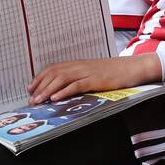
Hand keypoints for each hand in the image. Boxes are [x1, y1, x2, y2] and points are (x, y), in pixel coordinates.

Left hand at [28, 54, 161, 102]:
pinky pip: (76, 85)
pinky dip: (64, 91)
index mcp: (78, 64)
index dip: (40, 77)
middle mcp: (80, 66)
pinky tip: (55, 98)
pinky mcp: (96, 80)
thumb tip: (65, 89)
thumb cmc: (115, 72)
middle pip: (54, 73)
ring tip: (38, 100)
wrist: (133, 68)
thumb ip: (80, 77)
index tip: (30, 88)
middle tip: (31, 98)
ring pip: (62, 79)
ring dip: (48, 90)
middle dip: (40, 86)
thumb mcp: (94, 72)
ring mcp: (88, 72)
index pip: (53, 68)